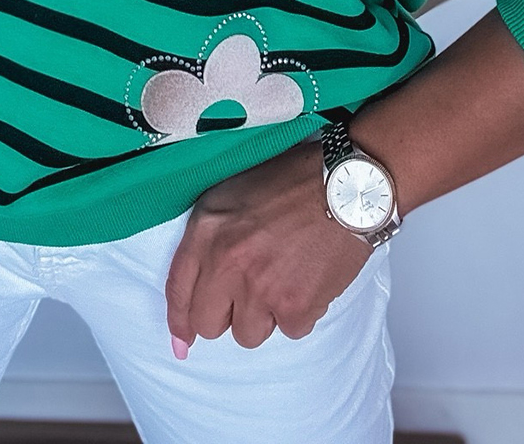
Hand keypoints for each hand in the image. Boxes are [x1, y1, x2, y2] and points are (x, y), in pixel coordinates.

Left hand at [165, 138, 370, 353]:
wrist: (346, 186)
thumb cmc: (293, 182)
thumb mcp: (234, 194)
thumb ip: (210, 238)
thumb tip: (198, 288)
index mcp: (207, 229)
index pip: (177, 289)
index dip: (179, 321)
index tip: (182, 341)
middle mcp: (226, 261)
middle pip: (208, 324)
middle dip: (226, 315)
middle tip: (248, 295)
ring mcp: (259, 288)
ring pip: (248, 335)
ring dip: (264, 316)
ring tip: (283, 278)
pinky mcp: (295, 307)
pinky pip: (289, 331)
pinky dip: (300, 313)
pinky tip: (308, 280)